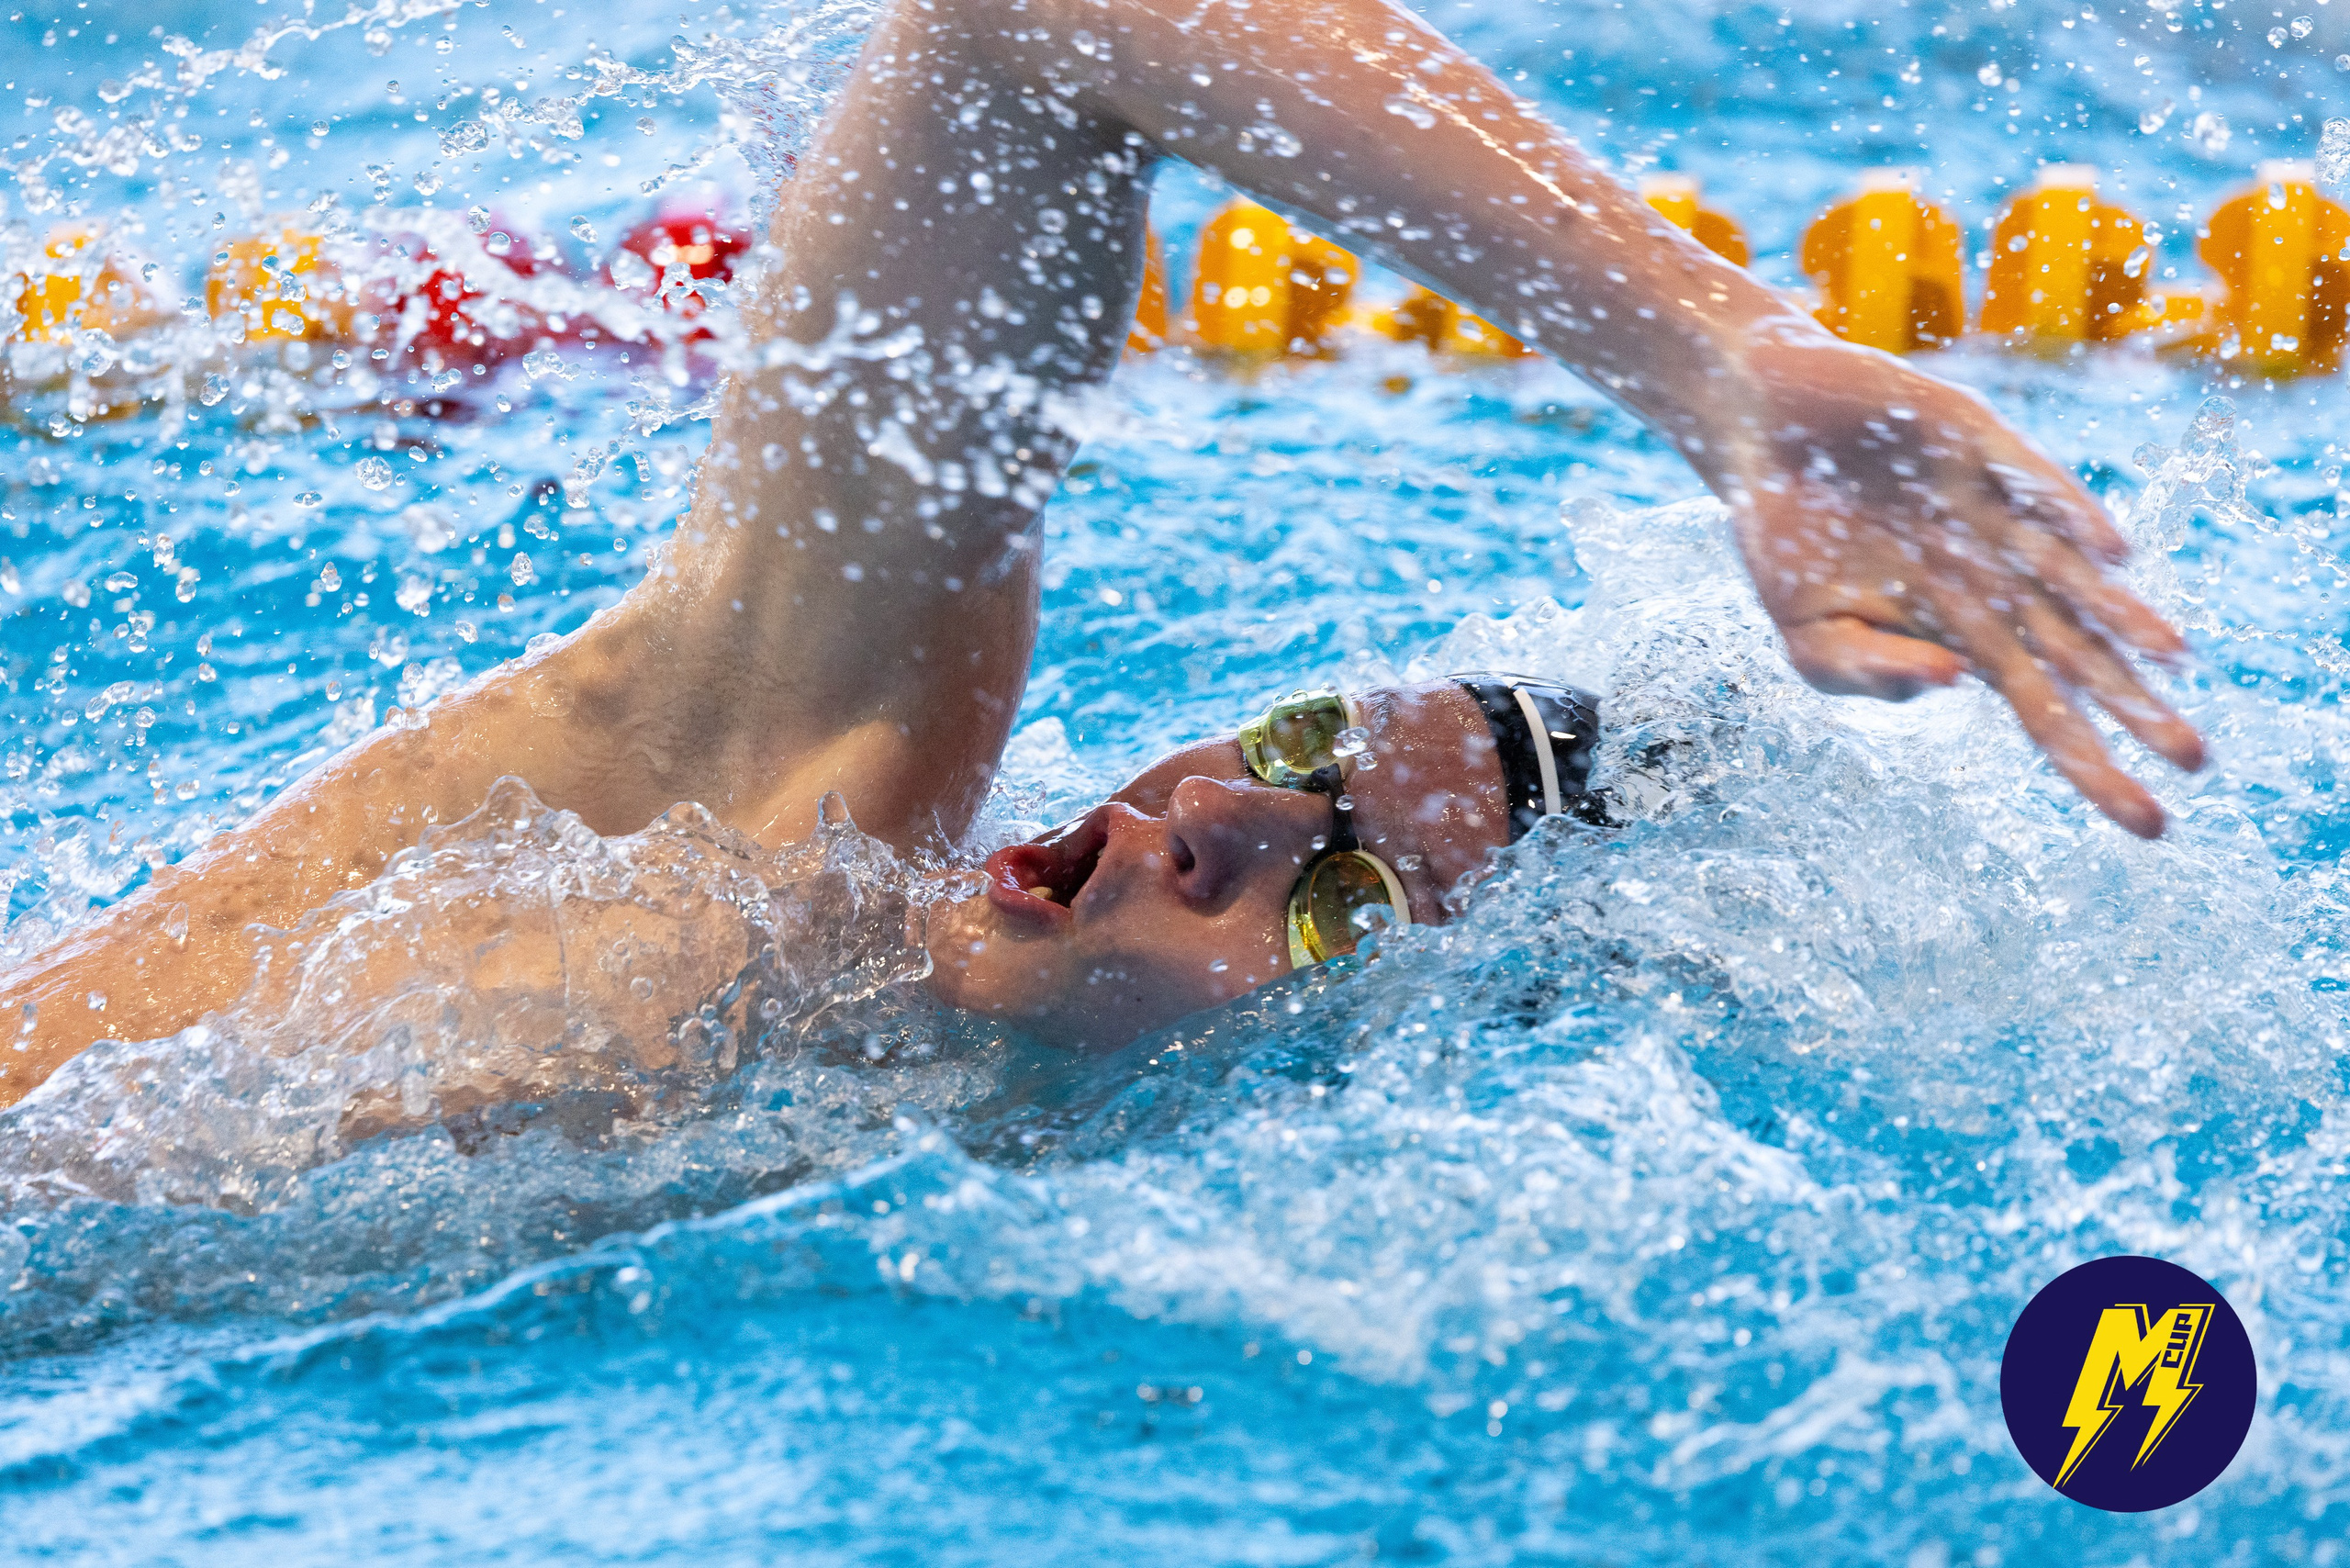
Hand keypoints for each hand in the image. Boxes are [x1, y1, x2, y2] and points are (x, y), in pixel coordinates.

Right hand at [1710, 329, 2203, 837]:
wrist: (1761, 428)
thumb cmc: (1785, 537)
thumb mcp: (1807, 632)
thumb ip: (1866, 670)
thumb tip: (1954, 681)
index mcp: (1962, 631)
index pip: (2042, 707)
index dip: (2092, 762)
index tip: (2145, 823)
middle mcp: (1994, 576)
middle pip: (2077, 653)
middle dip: (2134, 708)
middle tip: (2195, 763)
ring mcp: (1989, 511)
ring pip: (2071, 574)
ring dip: (2122, 616)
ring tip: (2174, 660)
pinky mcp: (1973, 443)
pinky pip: (2030, 485)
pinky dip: (2068, 516)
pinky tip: (2109, 554)